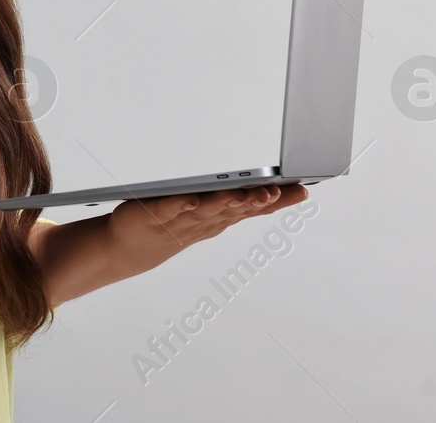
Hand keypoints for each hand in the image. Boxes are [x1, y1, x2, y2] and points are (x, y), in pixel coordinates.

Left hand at [104, 183, 309, 277]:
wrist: (133, 247)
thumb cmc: (176, 224)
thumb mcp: (213, 211)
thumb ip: (241, 200)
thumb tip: (273, 188)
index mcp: (220, 217)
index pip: (253, 208)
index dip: (277, 200)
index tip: (302, 189)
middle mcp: (204, 220)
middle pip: (232, 210)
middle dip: (254, 201)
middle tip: (274, 191)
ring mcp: (180, 220)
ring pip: (205, 210)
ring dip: (223, 203)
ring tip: (239, 194)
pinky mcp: (154, 214)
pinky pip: (168, 208)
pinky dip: (179, 204)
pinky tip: (190, 199)